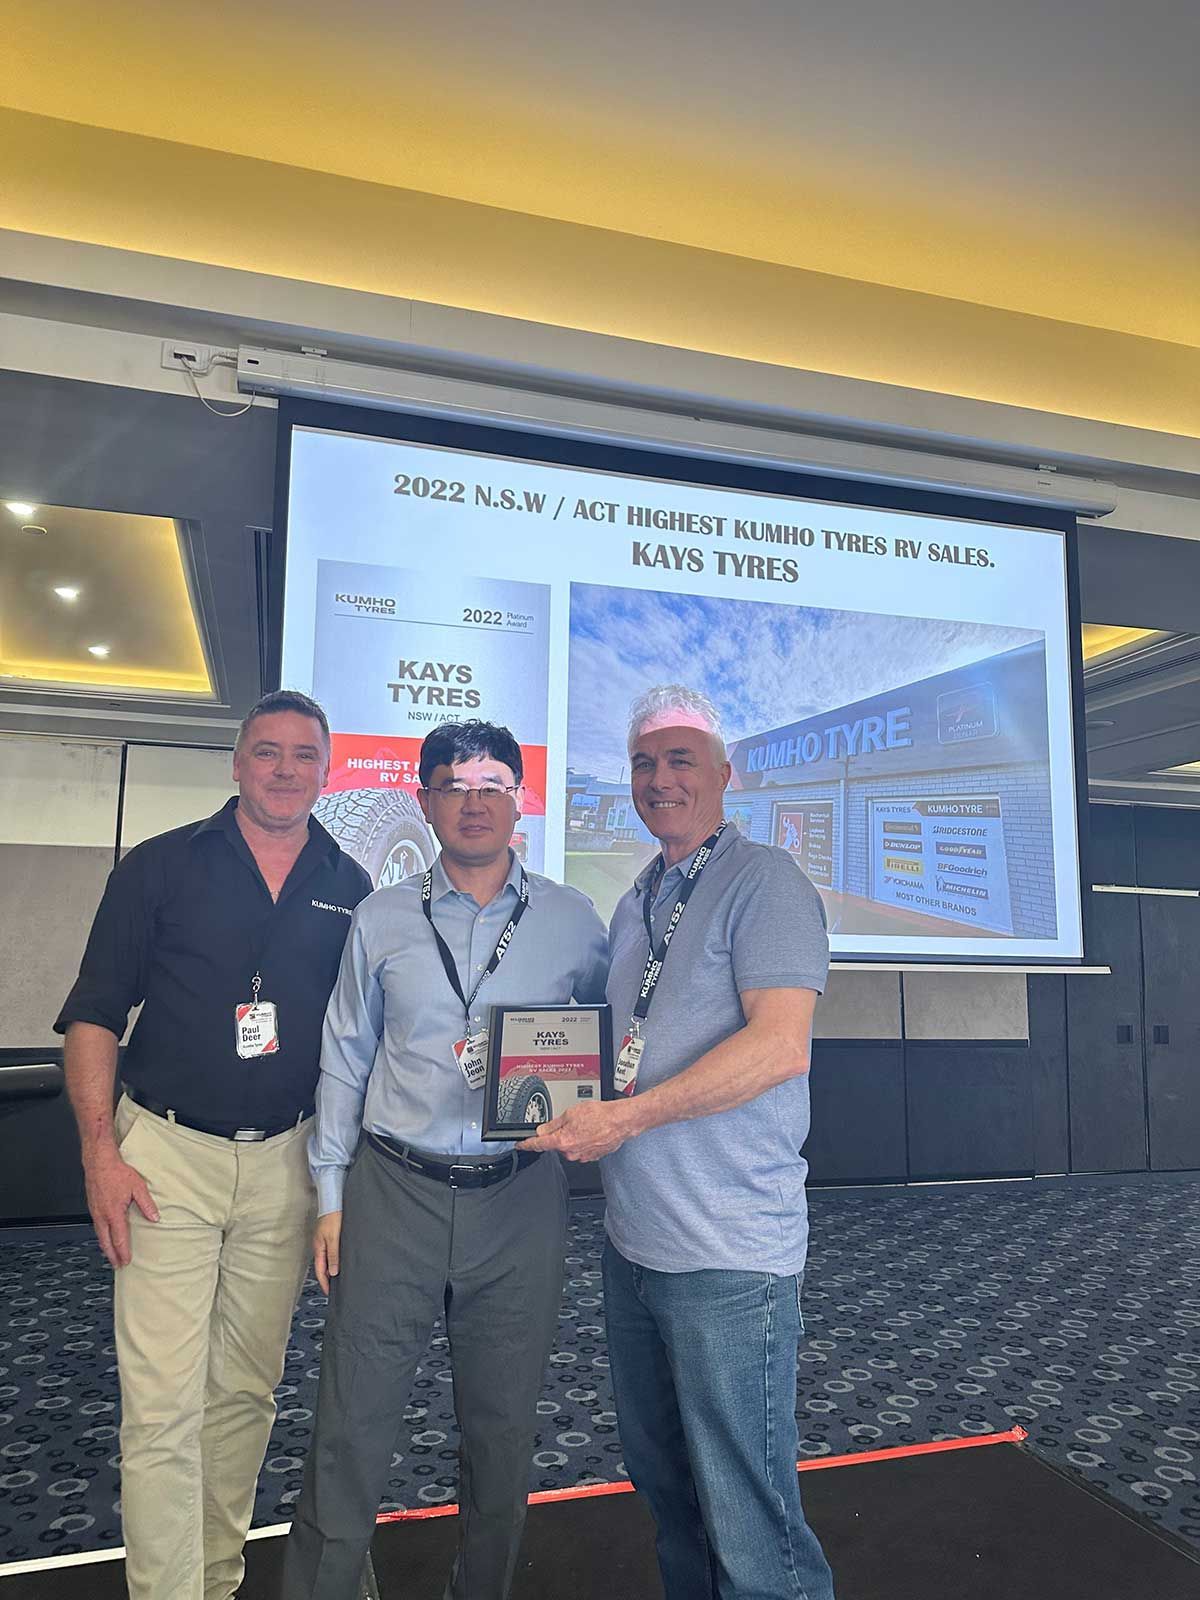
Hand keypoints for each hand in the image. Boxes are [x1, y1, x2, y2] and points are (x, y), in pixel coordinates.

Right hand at [84, 1148, 158, 1268]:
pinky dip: (101, 1235)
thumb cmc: (117, 1172)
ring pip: (99, 1235)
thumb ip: (146, 1204)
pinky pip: (97, 1226)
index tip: (126, 1261)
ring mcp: (95, 1211)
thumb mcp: (137, 1186)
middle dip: (112, 1255)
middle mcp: (102, 1215)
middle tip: (117, 1265)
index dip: (123, 1251)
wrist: (99, 1161)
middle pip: (106, 1241)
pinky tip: (105, 1235)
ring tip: (111, 1255)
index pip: (119, 1238)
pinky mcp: (92, 1206)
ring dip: (105, 1246)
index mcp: (113, 1213)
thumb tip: (154, 1218)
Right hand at [313, 1210, 342, 1294]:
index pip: (320, 1270)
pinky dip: (335, 1260)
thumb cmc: (333, 1217)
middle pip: (323, 1266)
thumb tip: (333, 1273)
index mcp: (318, 1248)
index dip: (324, 1282)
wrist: (334, 1201)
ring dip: (332, 1269)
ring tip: (340, 1278)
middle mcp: (320, 1246)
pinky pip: (332, 1252)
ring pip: (328, 1259)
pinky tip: (342, 1261)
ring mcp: (325, 1241)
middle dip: (328, 1278)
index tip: (329, 1292)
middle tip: (335, 1288)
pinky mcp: (330, 1236)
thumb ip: (333, 1255)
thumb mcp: (334, 1238)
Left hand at [524, 1100, 636, 1161]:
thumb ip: (553, 1123)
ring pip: (569, 1147)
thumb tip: (542, 1130)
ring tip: (586, 1124)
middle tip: (570, 1121)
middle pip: (556, 1144)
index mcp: (562, 1141)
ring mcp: (582, 1156)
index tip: (521, 1145)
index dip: (527, 1144)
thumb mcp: (571, 1113)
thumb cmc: (601, 1115)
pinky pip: (581, 1149)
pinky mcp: (592, 1156)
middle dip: (559, 1134)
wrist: (621, 1122)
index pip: (538, 1144)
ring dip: (573, 1137)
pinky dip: (583, 1141)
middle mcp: (571, 1152)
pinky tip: (591, 1131)